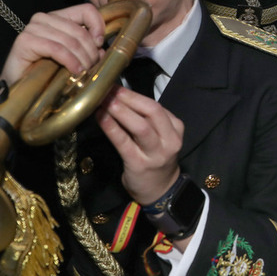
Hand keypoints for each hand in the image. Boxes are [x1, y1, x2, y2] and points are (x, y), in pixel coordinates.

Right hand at [0, 4, 105, 87]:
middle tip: (93, 67)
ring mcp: (33, 28)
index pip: (86, 10)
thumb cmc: (47, 74)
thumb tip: (102, 48)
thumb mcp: (74, 58)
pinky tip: (75, 71)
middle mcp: (44, 19)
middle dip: (91, 51)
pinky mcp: (24, 41)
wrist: (20, 89)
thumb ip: (88, 49)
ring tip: (84, 72)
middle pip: (79, 29)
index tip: (100, 45)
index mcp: (58, 17)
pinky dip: (69, 61)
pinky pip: (56, 48)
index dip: (98, 26)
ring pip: (69, 40)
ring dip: (82, 58)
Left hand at [97, 87, 183, 204]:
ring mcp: (156, 153)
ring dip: (120, 110)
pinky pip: (124, 142)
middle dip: (128, 98)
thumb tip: (119, 96)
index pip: (156, 106)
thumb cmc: (156, 159)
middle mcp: (169, 140)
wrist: (160, 190)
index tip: (115, 85)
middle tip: (108, 90)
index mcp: (175, 128)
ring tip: (103, 101)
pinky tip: (101, 118)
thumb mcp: (160, 137)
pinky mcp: (139, 165)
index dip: (134, 94)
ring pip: (140, 126)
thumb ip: (147, 120)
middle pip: (151, 111)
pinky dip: (112, 128)